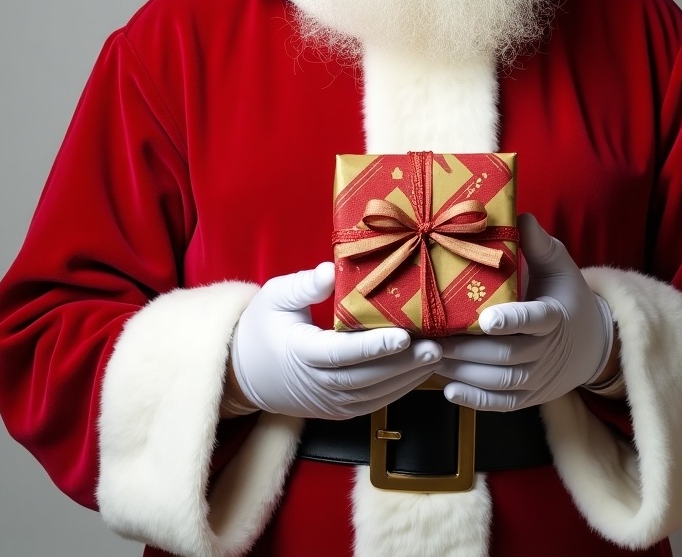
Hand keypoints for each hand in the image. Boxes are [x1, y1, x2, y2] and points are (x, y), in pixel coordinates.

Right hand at [231, 261, 440, 418]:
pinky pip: (372, 403)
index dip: (373, 346)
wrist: (243, 374)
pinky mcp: (338, 410)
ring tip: (437, 356)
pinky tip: (420, 372)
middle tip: (437, 346)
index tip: (403, 335)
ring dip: (407, 378)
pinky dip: (398, 390)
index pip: (341, 353)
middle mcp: (317, 384)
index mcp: (301, 353)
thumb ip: (304, 286)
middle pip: (366, 376)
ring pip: (374, 394)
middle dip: (404, 363)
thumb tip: (330, 270)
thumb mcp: (275, 297)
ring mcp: (329, 402)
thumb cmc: (262, 327)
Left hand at [437, 213, 611, 410]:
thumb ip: (538, 244)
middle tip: (435, 337)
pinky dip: (475, 400)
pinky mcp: (528, 396)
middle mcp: (547, 350)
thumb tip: (520, 216)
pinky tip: (448, 389)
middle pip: (508, 354)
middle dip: (469, 348)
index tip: (486, 318)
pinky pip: (502, 403)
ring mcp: (538, 377)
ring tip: (431, 356)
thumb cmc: (563, 294)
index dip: (512, 320)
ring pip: (500, 380)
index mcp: (554, 315)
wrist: (589, 343)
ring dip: (464, 371)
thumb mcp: (558, 265)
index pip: (535, 319)